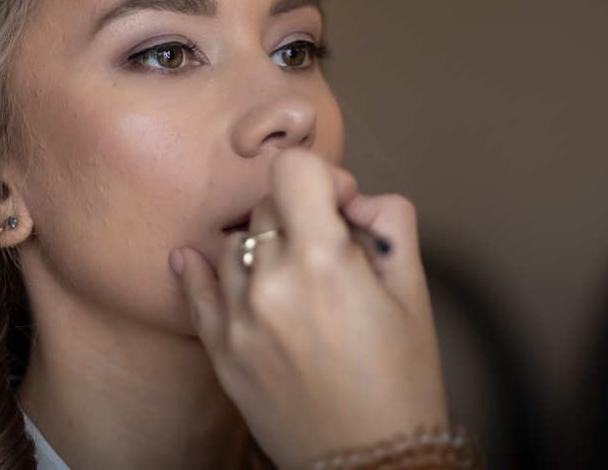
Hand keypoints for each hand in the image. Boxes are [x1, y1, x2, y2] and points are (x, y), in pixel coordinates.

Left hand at [171, 148, 449, 468]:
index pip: (293, 168)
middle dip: (300, 215)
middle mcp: (270, 283)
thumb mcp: (415, 291)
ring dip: (265, 247)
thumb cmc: (402, 383)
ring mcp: (238, 319)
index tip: (340, 203)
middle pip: (267, 205)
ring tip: (297, 282)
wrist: (372, 466)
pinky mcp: (221, 351)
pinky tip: (193, 260)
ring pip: (235, 243)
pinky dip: (199, 270)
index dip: (323, 176)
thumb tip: (354, 196)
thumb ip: (389, 221)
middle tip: (332, 254)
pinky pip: (197, 289)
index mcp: (322, 261)